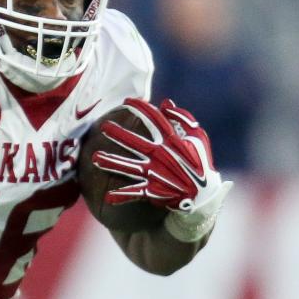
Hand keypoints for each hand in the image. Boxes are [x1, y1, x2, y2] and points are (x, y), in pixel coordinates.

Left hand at [92, 97, 231, 240]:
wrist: (204, 194)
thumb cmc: (200, 162)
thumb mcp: (197, 137)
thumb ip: (183, 118)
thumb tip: (166, 102)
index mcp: (172, 142)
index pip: (155, 121)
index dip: (141, 109)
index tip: (127, 101)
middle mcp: (161, 156)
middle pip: (136, 143)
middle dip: (118, 134)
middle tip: (102, 126)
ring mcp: (156, 173)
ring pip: (129, 167)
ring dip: (111, 163)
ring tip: (94, 158)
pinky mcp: (154, 190)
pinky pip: (134, 193)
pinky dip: (121, 196)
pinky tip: (107, 197)